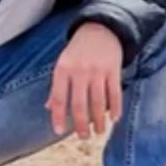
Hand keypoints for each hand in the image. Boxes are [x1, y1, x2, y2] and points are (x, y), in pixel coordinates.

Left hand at [47, 24, 123, 138]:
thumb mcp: (63, 64)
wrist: (100, 28)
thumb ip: (57, 85)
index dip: (58, 116)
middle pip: (79, 104)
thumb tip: (50, 108)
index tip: (59, 131)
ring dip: (99, 121)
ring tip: (99, 131)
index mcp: (63, 70)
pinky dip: (115, 108)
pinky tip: (114, 119)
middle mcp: (80, 71)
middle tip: (83, 137)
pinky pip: (115, 94)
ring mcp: (98, 71)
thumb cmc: (78, 50)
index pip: (58, 98)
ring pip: (98, 102)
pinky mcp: (114, 70)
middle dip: (81, 124)